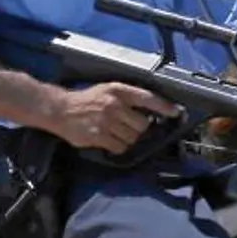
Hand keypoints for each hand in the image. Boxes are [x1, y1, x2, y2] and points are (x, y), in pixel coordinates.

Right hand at [46, 83, 181, 154]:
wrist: (59, 109)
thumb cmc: (86, 100)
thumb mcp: (107, 91)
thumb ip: (127, 99)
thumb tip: (150, 113)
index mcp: (118, 91)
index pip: (148, 98)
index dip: (164, 106)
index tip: (177, 113)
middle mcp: (114, 104)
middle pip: (142, 124)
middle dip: (139, 129)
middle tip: (127, 127)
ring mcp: (106, 121)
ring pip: (132, 138)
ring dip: (128, 139)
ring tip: (115, 133)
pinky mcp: (98, 136)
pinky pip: (119, 147)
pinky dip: (117, 147)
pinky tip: (108, 140)